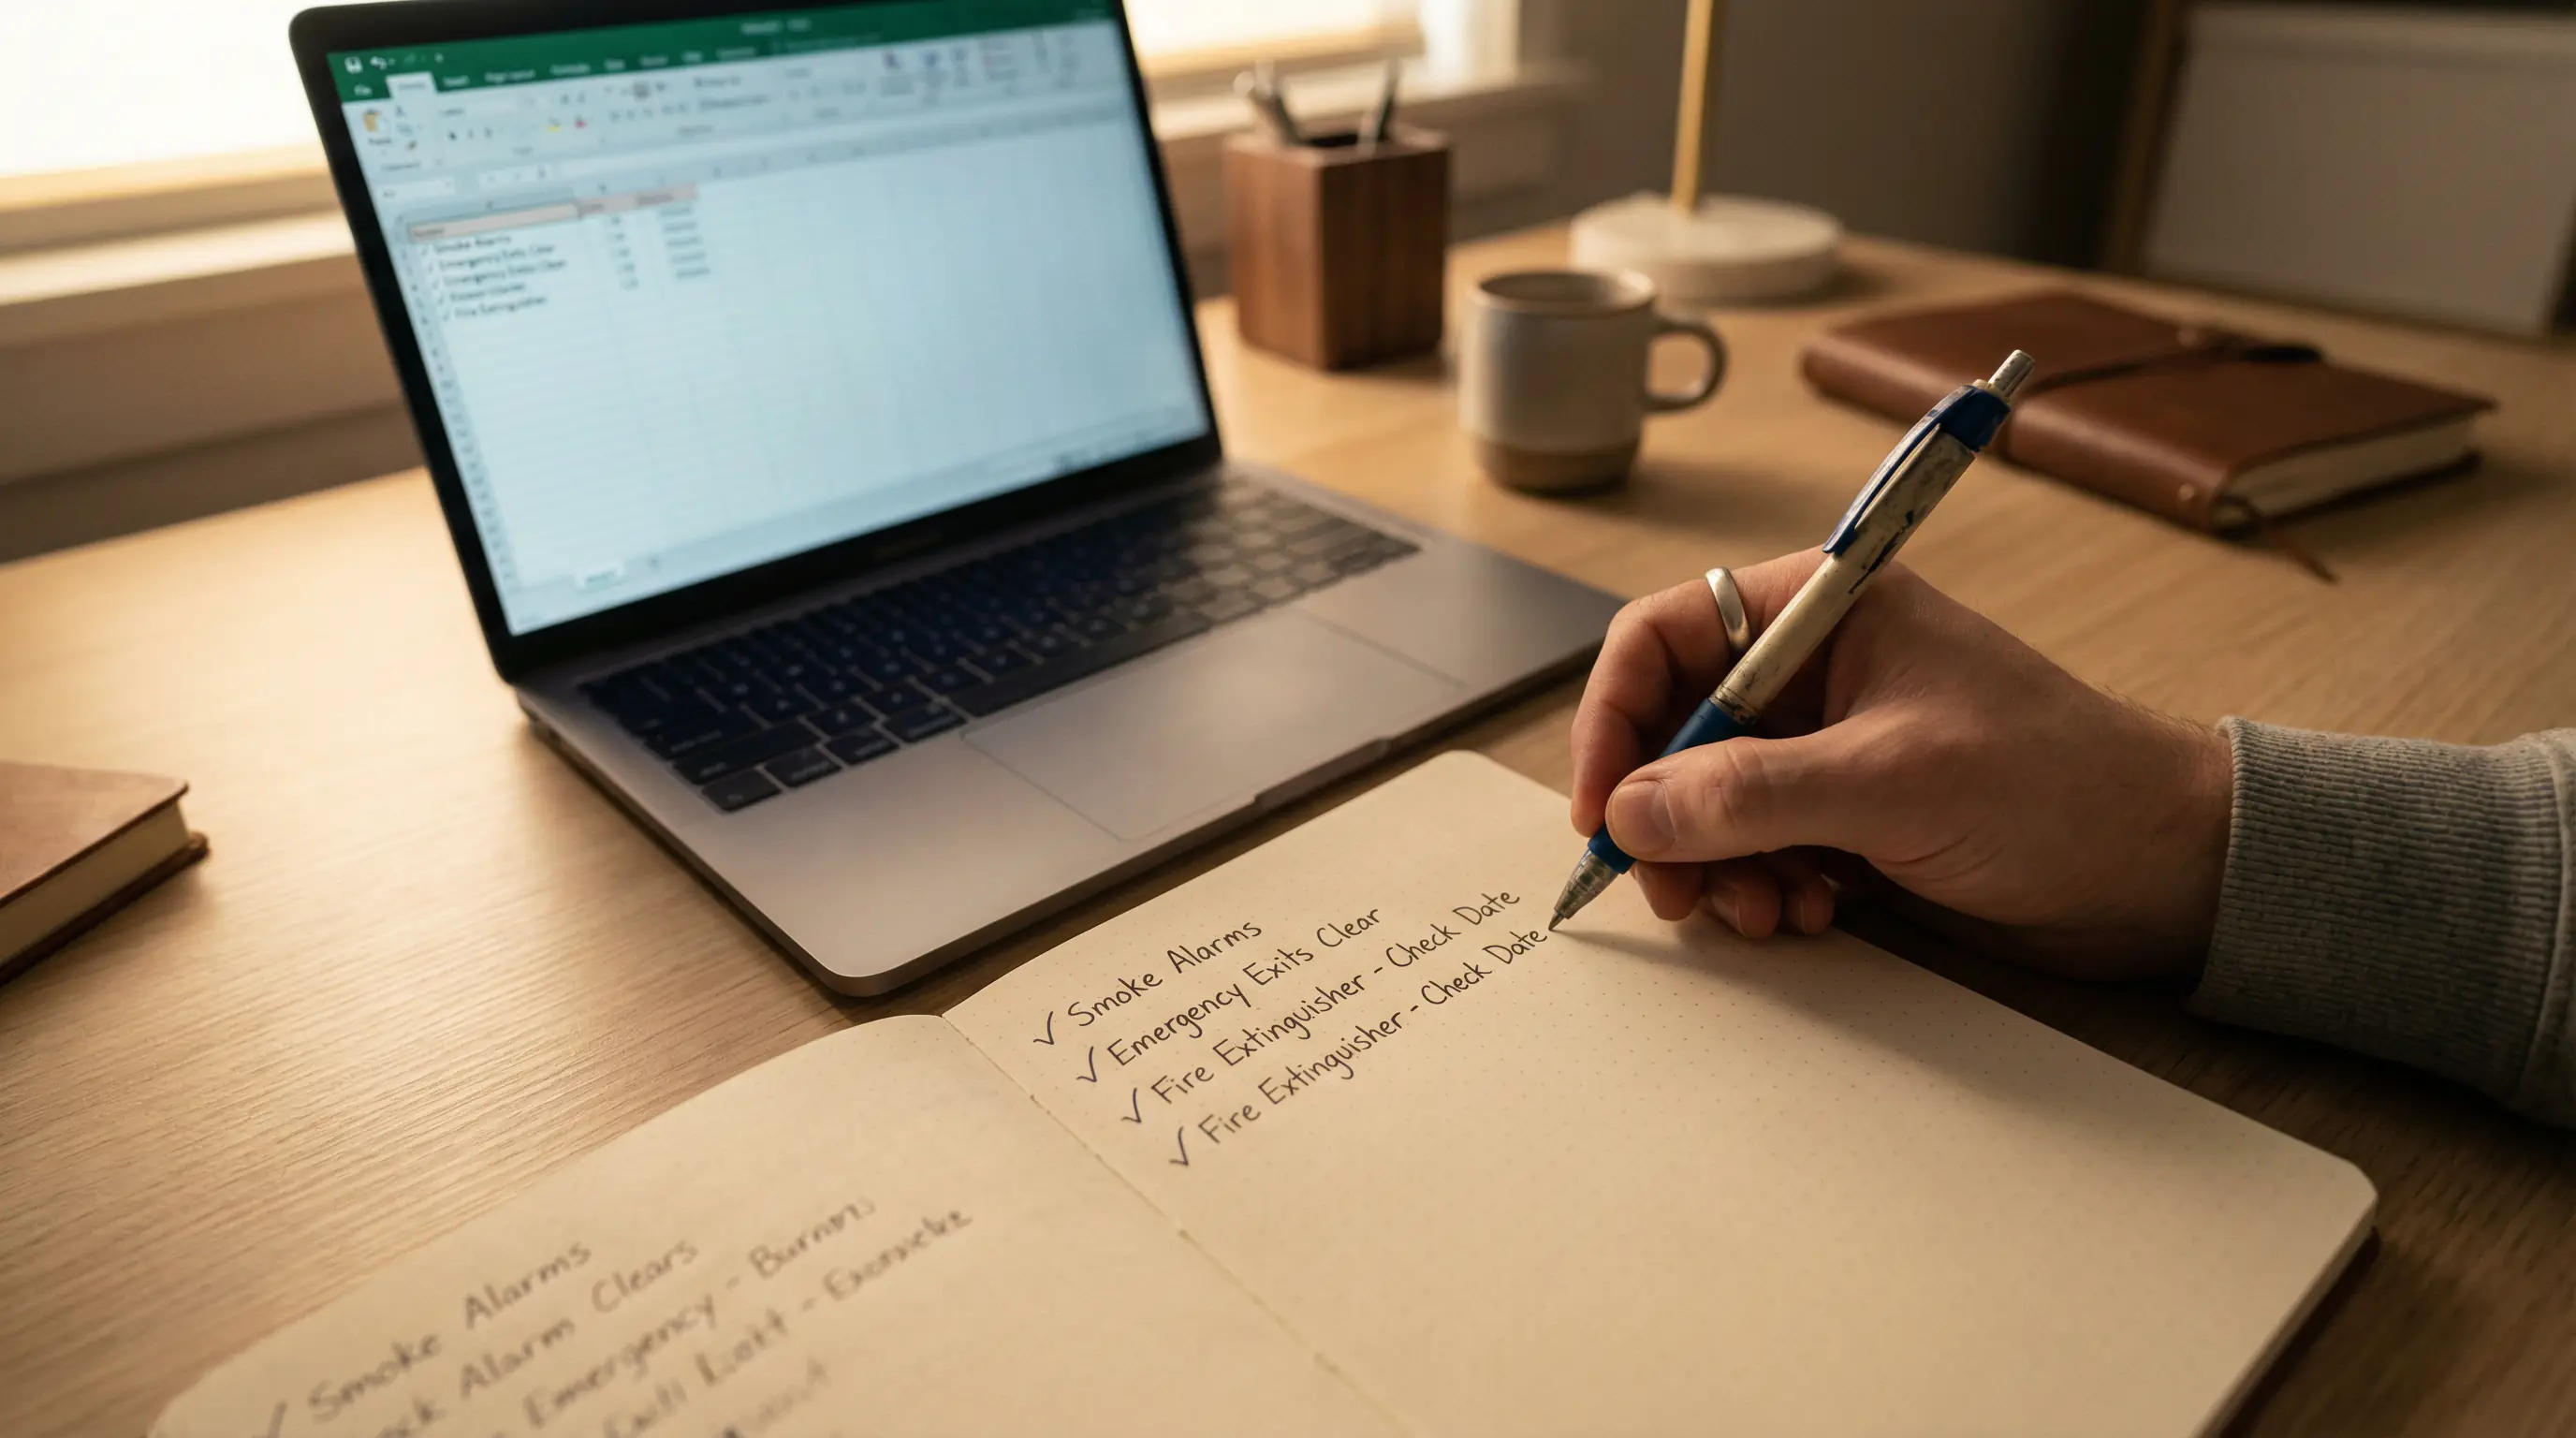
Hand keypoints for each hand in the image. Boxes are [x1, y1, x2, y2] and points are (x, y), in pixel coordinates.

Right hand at [1569, 553, 2232, 981]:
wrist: (2164, 869)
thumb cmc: (2056, 785)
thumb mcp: (1890, 781)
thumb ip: (1748, 794)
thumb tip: (1628, 812)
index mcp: (1820, 609)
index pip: (1664, 638)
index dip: (1615, 720)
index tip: (1602, 810)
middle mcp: (1812, 670)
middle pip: (1672, 731)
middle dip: (1663, 817)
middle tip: (1673, 891)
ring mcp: (1829, 746)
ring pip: (1706, 803)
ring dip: (1715, 867)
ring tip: (1764, 910)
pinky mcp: (1848, 816)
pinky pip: (1755, 849)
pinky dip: (1760, 887)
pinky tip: (1809, 913)